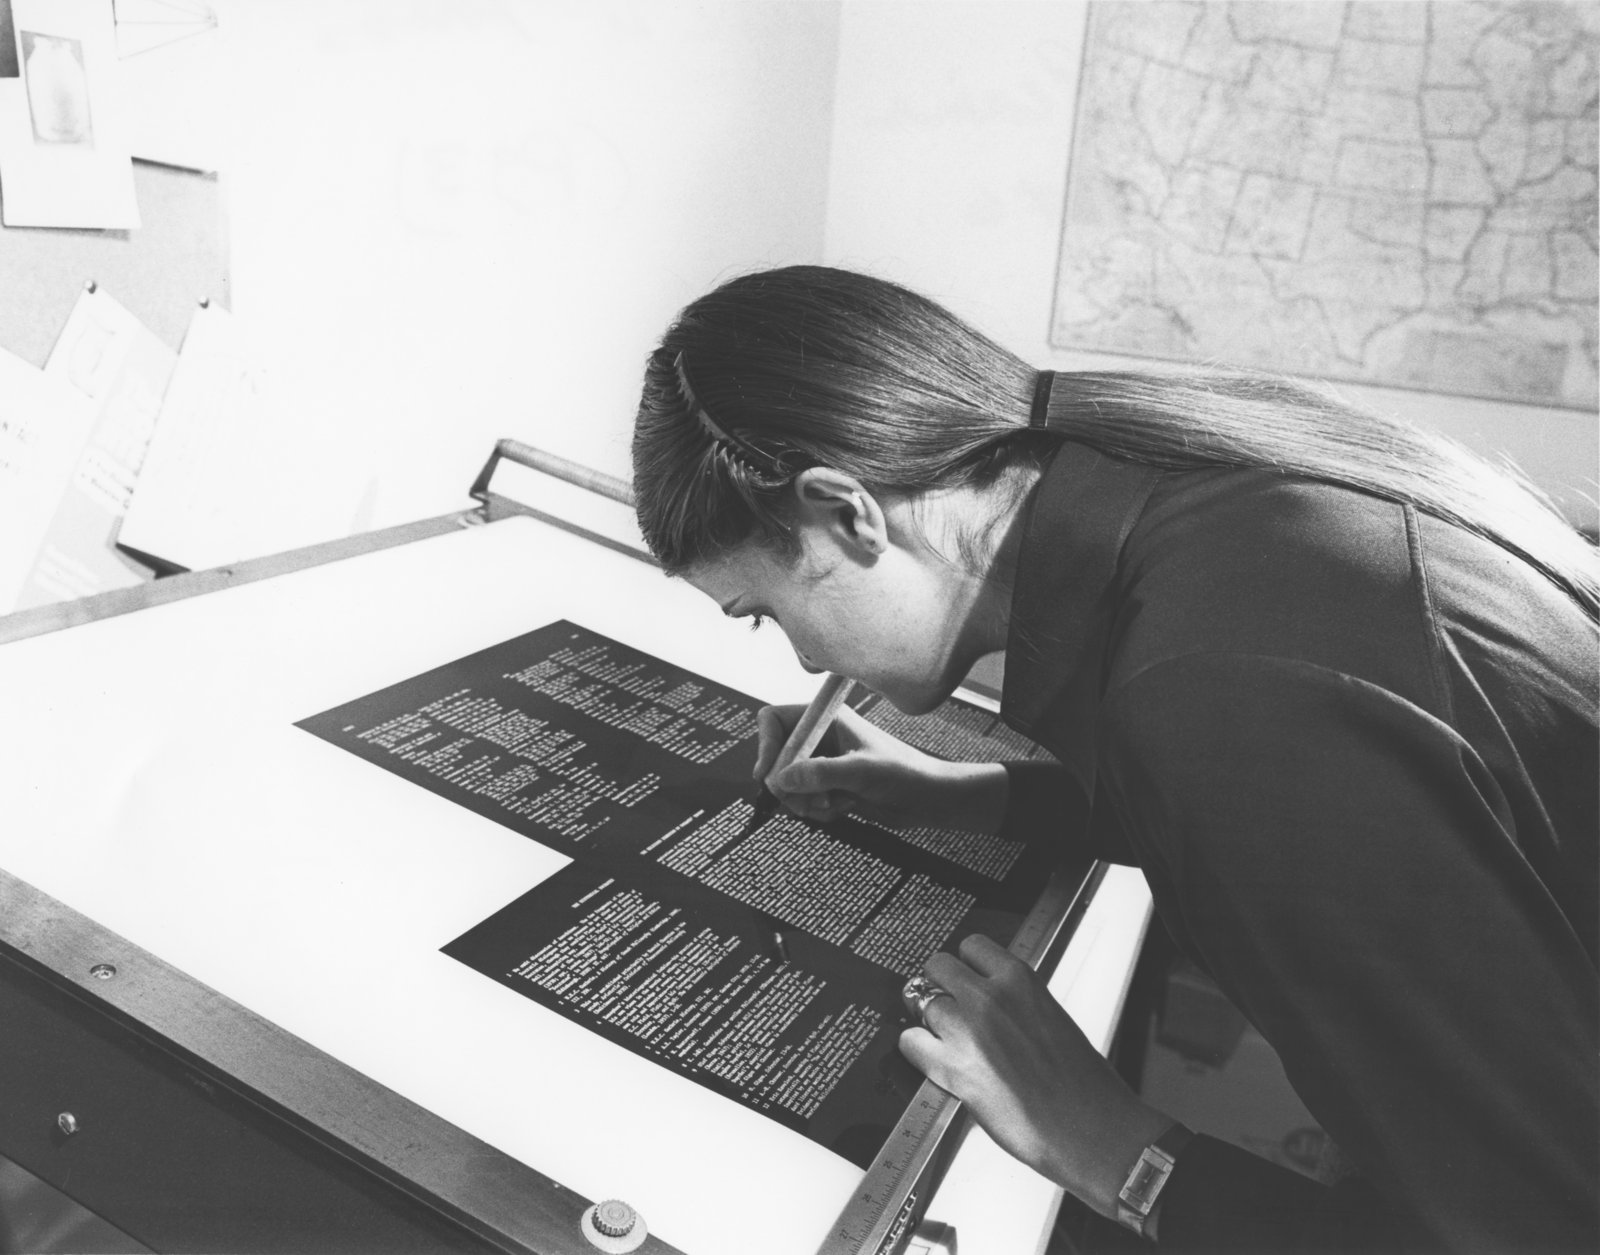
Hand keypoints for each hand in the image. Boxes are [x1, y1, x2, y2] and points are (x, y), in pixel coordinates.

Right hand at [752, 704, 1007, 830]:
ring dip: (805, 801)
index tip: (769, 776)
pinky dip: (818, 810)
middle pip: (776, 757)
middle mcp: (820, 737)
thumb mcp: (861, 772)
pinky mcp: (829, 785)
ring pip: (788, 784)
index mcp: (827, 718)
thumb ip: (820, 773)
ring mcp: (823, 762)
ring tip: (834, 804)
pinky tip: (844, 808)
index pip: (775, 719)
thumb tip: (780, 780)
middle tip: (807, 801)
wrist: (928, 799)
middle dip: (789, 784)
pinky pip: (803, 800)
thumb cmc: (903, 774)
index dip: (766, 745)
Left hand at [900, 935, 1172, 1219]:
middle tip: (947, 1007)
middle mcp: (990, 997)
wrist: (1092, 1128)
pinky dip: (916, 1050)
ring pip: (922, 1002)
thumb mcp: (1052, 1018)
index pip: (972, 946)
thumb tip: (988, 1002)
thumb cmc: (1083, 1082)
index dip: (966, 965)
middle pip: (938, 966)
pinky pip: (911, 1042)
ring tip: (945, 1040)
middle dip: (940, 985)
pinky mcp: (953, 1069)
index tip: (965, 978)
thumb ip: (1016, 1003)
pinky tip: (932, 1059)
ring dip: (930, 1020)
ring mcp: (968, 1030)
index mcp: (1020, 980)